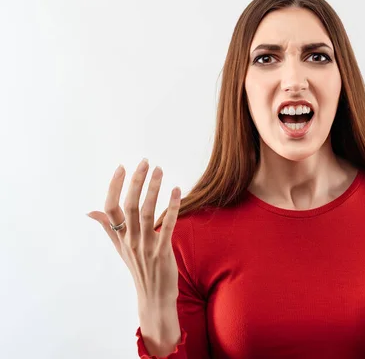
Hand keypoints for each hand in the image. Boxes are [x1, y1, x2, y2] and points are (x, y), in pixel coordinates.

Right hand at [87, 158, 181, 305]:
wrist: (154, 298)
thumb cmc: (139, 270)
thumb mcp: (121, 249)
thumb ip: (108, 228)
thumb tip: (90, 211)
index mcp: (120, 237)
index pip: (110, 207)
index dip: (114, 186)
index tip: (121, 167)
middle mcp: (130, 240)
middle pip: (128, 206)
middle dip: (136, 181)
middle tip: (145, 162)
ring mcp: (145, 246)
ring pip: (146, 212)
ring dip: (153, 189)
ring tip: (159, 170)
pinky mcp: (162, 251)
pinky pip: (167, 226)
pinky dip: (171, 207)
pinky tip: (177, 191)